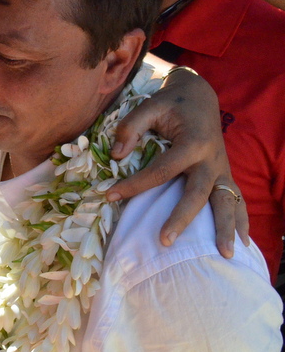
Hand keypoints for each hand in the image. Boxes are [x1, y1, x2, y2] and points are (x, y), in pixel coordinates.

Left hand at [107, 69, 246, 257]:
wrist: (200, 97)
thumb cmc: (171, 103)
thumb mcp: (149, 105)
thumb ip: (130, 127)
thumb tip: (116, 155)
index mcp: (193, 142)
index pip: (161, 171)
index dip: (134, 185)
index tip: (110, 196)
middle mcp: (211, 159)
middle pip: (196, 194)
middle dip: (180, 219)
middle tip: (164, 241)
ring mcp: (221, 169)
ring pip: (226, 202)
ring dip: (225, 228)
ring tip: (225, 254)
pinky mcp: (224, 175)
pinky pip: (236, 200)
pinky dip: (240, 221)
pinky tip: (243, 243)